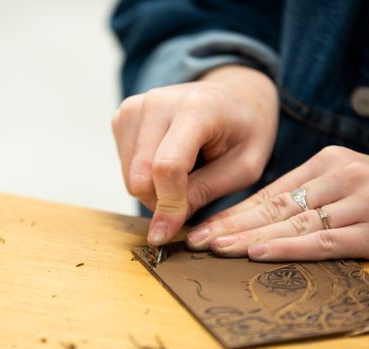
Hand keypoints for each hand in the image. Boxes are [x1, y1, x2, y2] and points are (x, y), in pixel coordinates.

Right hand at [111, 65, 278, 245]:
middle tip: (189, 200)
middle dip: (160, 202)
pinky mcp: (123, 116)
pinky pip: (124, 165)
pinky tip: (168, 160)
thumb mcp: (245, 167)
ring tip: (186, 173)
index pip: (167, 167)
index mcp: (196, 108)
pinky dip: (144, 175)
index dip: (167, 206)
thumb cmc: (245, 130)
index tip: (167, 234)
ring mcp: (135, 107)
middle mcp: (158, 102)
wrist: (234, 94)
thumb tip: (164, 226)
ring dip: (154, 189)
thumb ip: (205, 192)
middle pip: (140, 175)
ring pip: (129, 175)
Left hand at [186, 146, 368, 271]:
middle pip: (274, 206)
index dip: (234, 212)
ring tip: (214, 248)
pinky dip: (288, 247)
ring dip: (247, 238)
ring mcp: (362, 201)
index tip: (203, 227)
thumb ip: (316, 198)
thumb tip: (263, 223)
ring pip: (293, 222)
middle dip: (230, 225)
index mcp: (332, 162)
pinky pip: (325, 241)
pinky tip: (257, 252)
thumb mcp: (356, 187)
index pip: (271, 192)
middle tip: (194, 240)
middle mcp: (343, 175)